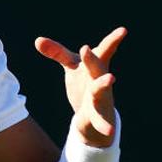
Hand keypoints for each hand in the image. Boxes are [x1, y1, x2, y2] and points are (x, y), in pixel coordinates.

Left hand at [35, 27, 126, 147]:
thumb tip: (37, 40)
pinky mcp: (96, 114)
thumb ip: (57, 52)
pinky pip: (100, 120)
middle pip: (96, 67)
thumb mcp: (71, 65)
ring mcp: (100, 97)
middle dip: (91, 58)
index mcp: (95, 65)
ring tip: (111, 78)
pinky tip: (109, 132)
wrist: (92, 113)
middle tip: (85, 48)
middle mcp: (100, 79)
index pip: (104, 50)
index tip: (123, 30)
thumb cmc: (84, 82)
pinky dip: (104, 125)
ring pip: (101, 90)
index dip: (113, 39)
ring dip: (103, 84)